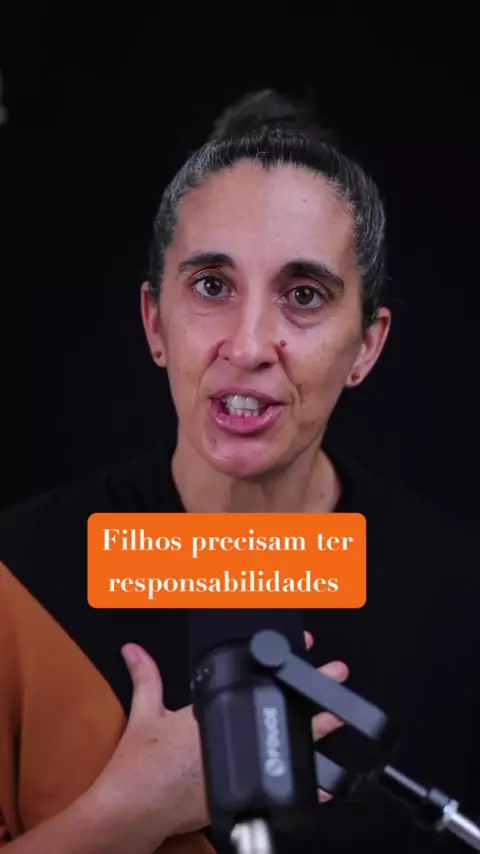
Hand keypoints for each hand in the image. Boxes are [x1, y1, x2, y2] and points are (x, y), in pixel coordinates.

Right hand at [91, 634, 347, 852]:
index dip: (281, 665)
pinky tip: (324, 786)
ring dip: (314, 735)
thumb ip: (145, 677)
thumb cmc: (137, 767)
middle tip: (336, 673)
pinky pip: (278, 790)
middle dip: (312, 694)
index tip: (303, 645)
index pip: (253, 686)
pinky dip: (303, 787)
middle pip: (280, 714)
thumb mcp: (145, 715)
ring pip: (285, 750)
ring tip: (339, 720)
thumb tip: (133, 650)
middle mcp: (228, 743)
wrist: (130, 811)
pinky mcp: (235, 798)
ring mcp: (236, 772)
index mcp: (208, 717)